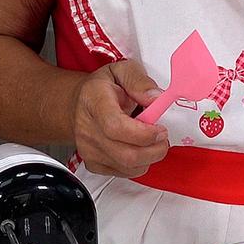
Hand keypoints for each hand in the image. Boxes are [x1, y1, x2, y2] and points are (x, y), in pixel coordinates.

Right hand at [72, 60, 168, 176]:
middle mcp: (87, 129)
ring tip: (152, 141)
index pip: (116, 127)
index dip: (144, 134)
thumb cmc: (103, 89)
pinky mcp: (93, 164)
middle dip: (154, 150)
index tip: (160, 129)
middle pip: (125, 154)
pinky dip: (139, 164)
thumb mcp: (122, 71)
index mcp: (93, 101)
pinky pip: (124, 172)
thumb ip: (140, 82)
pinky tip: (139, 149)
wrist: (81, 105)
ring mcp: (89, 149)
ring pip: (128, 167)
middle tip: (163, 138)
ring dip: (149, 158)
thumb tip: (156, 99)